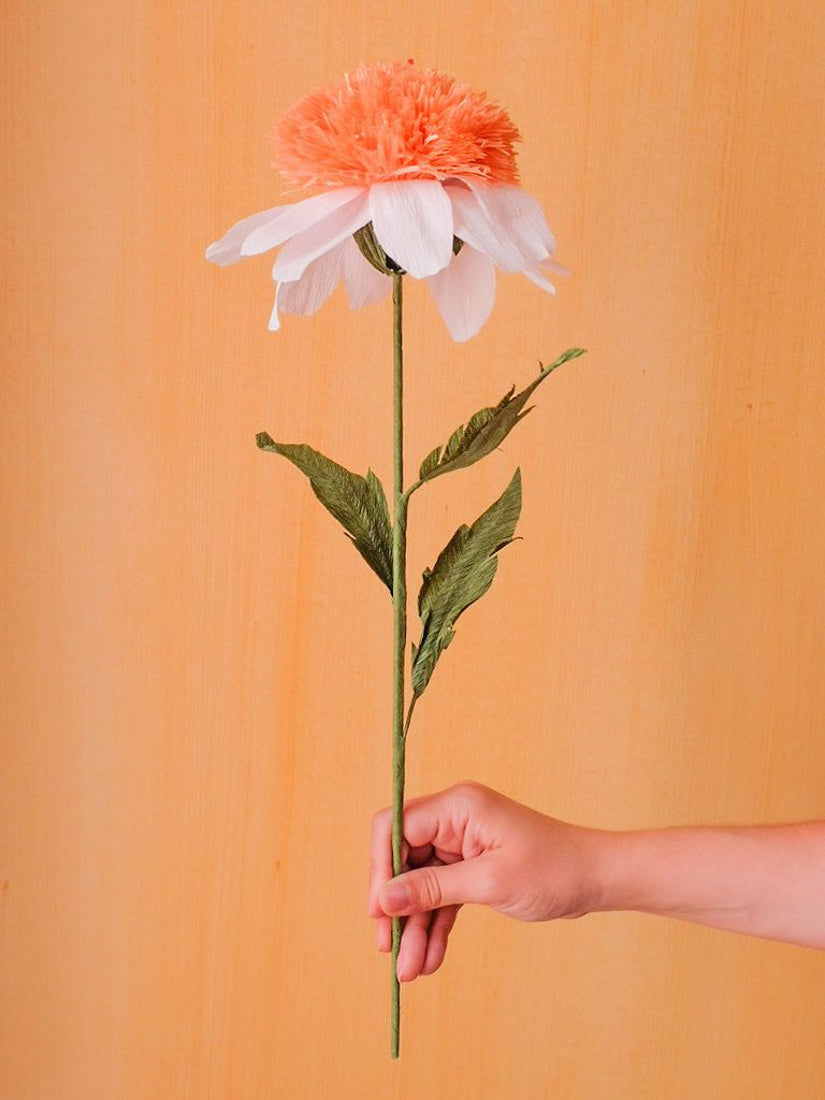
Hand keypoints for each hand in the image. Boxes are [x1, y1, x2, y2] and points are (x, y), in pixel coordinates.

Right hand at [368, 780, 608, 981]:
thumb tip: (384, 899)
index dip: (380, 868)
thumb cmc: (552, 870)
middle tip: (388, 950)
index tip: (378, 911)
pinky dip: (435, 926)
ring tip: (410, 970)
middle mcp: (455, 820)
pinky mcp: (473, 867)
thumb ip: (433, 889)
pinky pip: (443, 896)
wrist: (596, 878)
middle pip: (404, 860)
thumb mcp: (489, 882)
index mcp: (457, 807)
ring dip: (415, 926)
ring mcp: (463, 844)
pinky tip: (429, 959)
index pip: (396, 826)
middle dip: (396, 907)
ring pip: (422, 884)